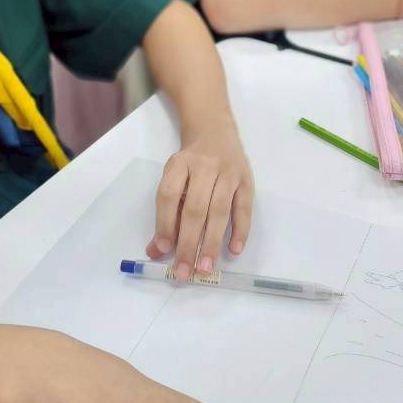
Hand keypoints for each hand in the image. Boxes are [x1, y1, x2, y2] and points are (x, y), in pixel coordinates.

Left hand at [147, 116, 253, 279]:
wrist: (215, 131)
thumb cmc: (191, 163)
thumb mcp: (173, 178)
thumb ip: (166, 214)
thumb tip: (155, 251)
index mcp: (180, 164)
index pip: (169, 195)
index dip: (165, 223)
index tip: (163, 250)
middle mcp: (205, 166)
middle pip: (196, 208)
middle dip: (189, 242)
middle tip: (184, 271)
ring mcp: (228, 173)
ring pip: (220, 210)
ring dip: (212, 242)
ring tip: (205, 267)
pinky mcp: (247, 181)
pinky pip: (244, 209)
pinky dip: (240, 231)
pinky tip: (233, 250)